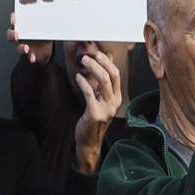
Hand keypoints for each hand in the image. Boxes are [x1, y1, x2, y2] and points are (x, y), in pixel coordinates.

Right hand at [7, 12, 52, 65]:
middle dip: (12, 34)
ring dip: (21, 47)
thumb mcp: (45, 23)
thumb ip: (45, 20)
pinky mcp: (29, 53)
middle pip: (11, 34)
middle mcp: (19, 34)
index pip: (14, 19)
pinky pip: (28, 56)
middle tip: (16, 35)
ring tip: (26, 48)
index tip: (14, 20)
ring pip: (18, 46)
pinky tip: (33, 58)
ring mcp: (22, 45)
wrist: (47, 45)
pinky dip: (30, 57)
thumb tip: (50, 14)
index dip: (13, 19)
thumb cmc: (43, 30)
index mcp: (22, 24)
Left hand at [72, 47, 121, 172]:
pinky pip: (90, 93)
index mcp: (117, 98)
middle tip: (87, 56)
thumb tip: (102, 64)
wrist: (89, 140)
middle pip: (111, 75)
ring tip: (82, 61)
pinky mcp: (95, 113)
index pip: (116, 75)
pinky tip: (78, 77)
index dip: (107, 62)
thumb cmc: (92, 118)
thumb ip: (101, 85)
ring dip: (92, 68)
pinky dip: (83, 82)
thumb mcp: (100, 100)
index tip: (98, 53)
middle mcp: (114, 102)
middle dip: (99, 62)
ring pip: (102, 81)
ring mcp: (106, 108)